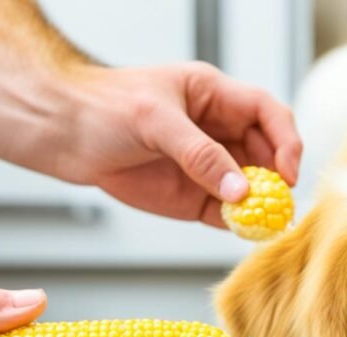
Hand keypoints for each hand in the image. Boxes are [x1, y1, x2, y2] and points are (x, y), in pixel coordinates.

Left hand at [57, 62, 302, 226]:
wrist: (59, 132)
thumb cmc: (102, 106)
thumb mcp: (155, 121)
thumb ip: (200, 155)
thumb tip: (240, 190)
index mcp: (214, 96)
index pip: (267, 113)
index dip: (285, 140)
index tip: (287, 170)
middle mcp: (217, 131)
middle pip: (266, 154)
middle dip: (277, 178)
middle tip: (279, 203)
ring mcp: (206, 167)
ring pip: (250, 188)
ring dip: (261, 205)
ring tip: (264, 221)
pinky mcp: (191, 198)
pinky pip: (225, 214)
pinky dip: (238, 224)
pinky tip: (242, 230)